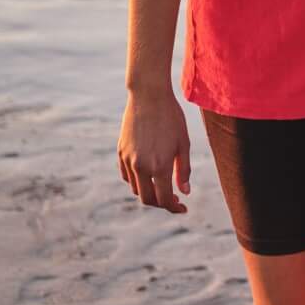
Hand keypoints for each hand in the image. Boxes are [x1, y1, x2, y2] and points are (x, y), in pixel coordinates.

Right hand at [117, 87, 191, 213]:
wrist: (148, 96)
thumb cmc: (172, 118)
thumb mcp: (183, 143)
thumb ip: (183, 170)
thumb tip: (184, 193)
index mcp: (159, 166)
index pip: (164, 199)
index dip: (173, 207)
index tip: (182, 208)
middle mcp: (141, 167)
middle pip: (148, 199)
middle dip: (161, 203)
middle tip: (173, 199)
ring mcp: (128, 160)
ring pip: (136, 189)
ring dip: (149, 192)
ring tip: (162, 185)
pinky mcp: (120, 152)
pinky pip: (127, 175)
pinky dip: (137, 181)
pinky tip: (148, 174)